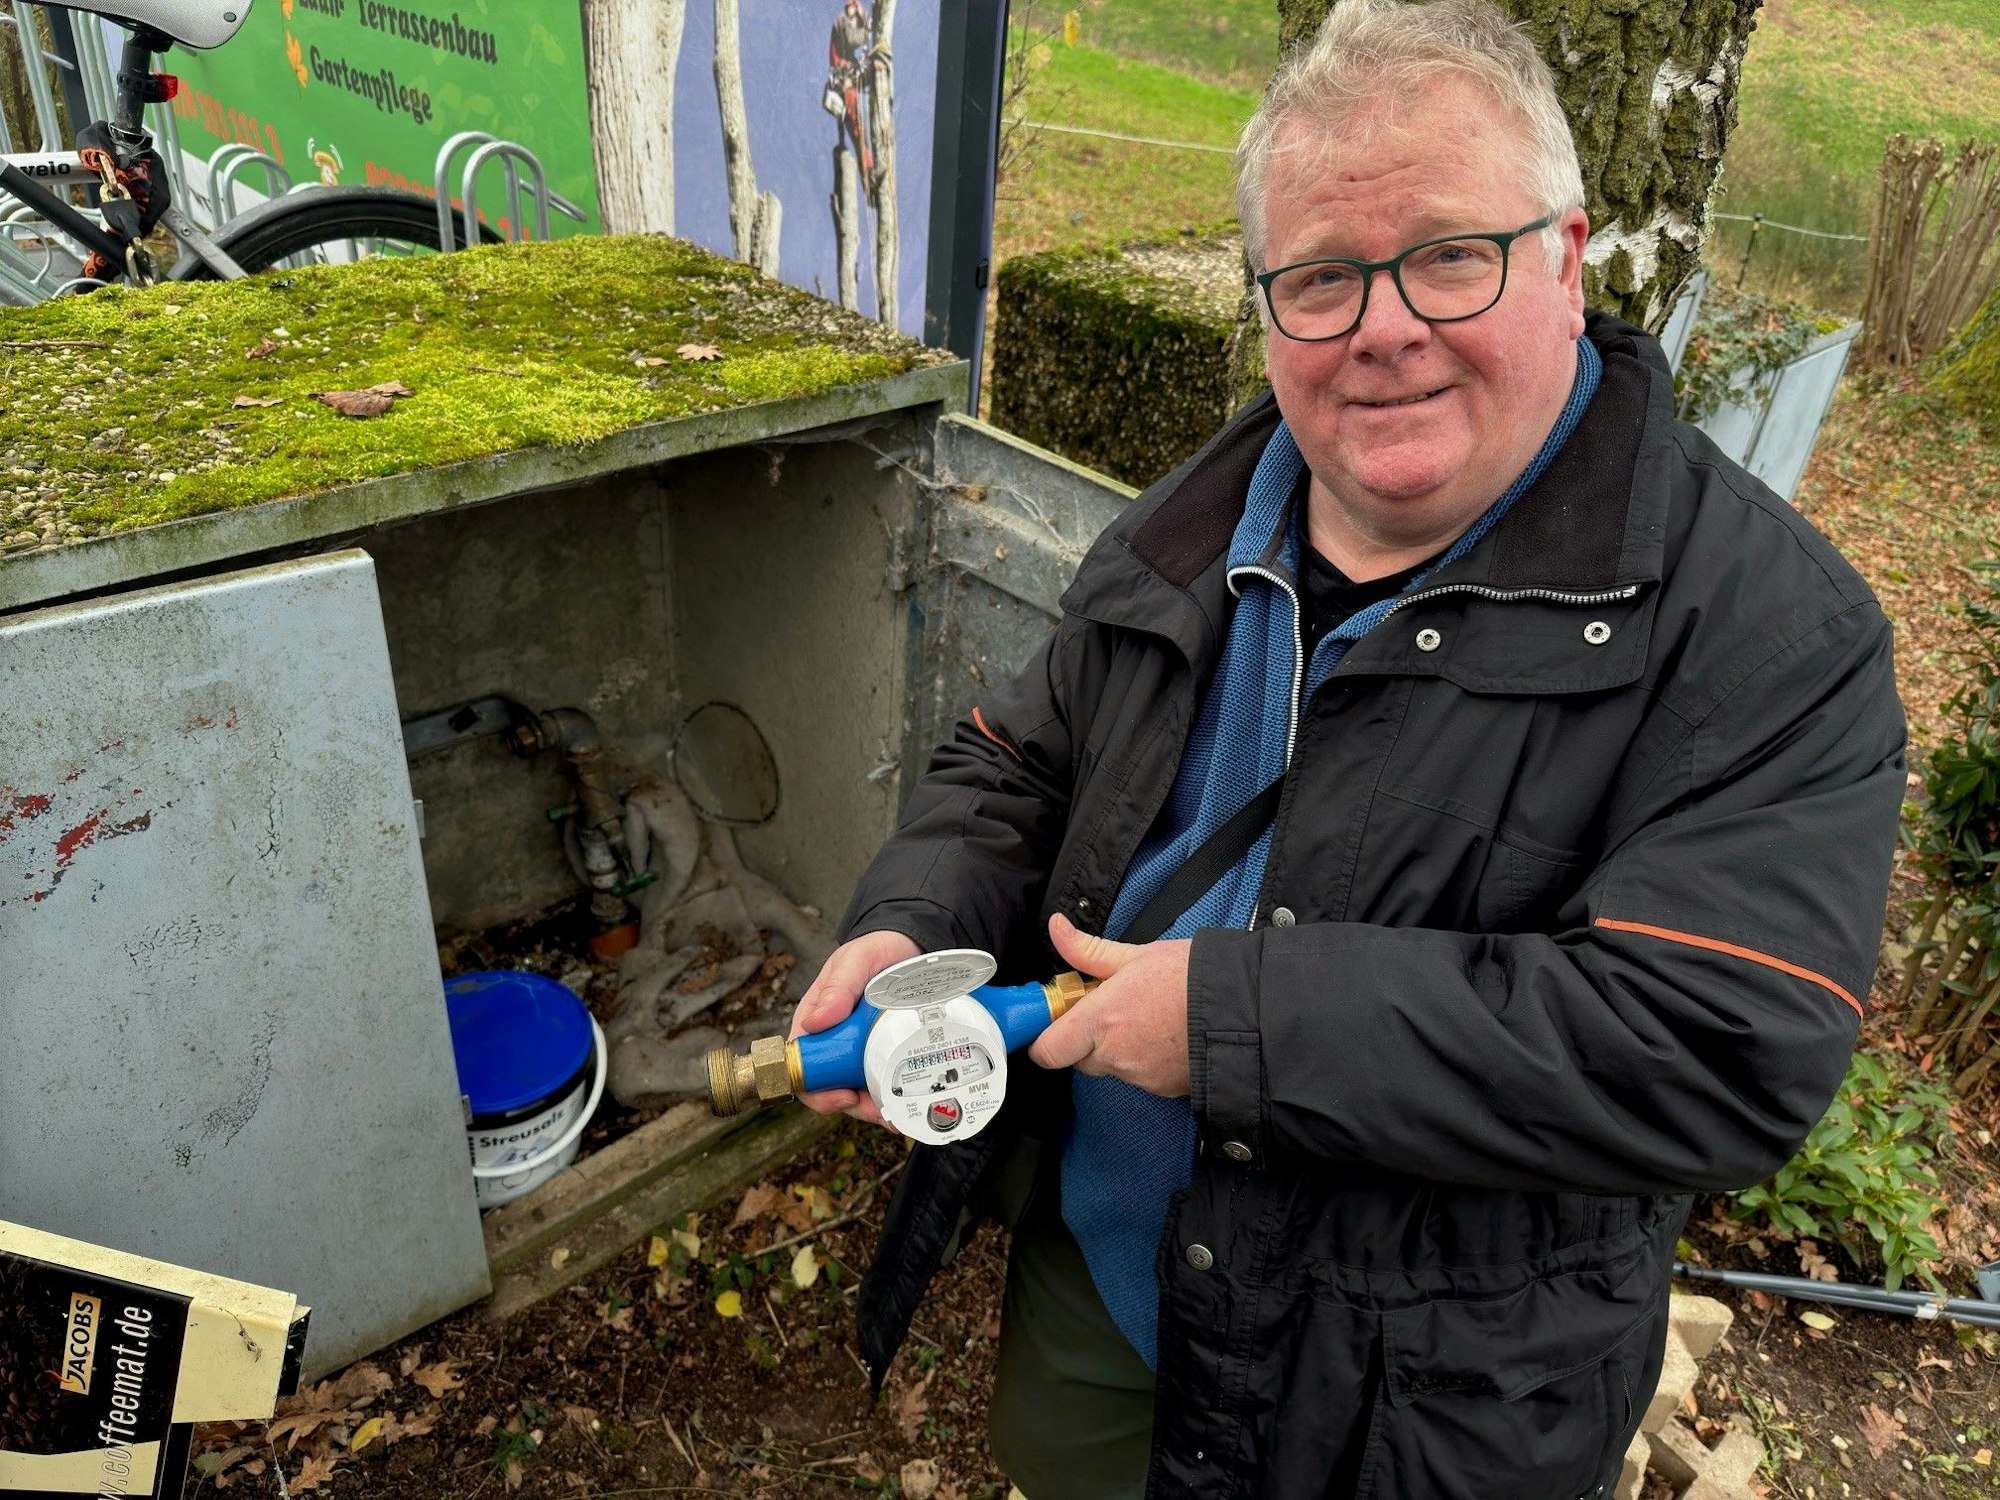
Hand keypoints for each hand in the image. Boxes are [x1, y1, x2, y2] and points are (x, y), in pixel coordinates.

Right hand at [790, 928, 921, 1128]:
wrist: (910, 945)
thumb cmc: (875, 949)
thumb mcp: (855, 961)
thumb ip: (837, 988)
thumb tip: (814, 1022)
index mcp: (815, 1022)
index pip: (802, 1067)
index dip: (817, 1091)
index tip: (843, 1096)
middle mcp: (834, 1041)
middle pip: (833, 1088)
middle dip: (856, 1107)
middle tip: (884, 1112)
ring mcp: (859, 1050)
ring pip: (860, 1091)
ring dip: (877, 1108)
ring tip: (902, 1114)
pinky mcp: (884, 1051)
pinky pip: (883, 1081)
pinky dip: (894, 1096)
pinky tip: (910, 1103)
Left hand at [1028, 912, 1191, 1096]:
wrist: (1242, 1007)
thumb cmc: (1190, 977)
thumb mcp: (1136, 955)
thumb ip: (1088, 951)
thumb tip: (1057, 929)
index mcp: (1100, 1019)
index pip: (1048, 1050)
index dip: (1045, 1040)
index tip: (1054, 1023)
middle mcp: (1114, 1054)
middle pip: (1079, 1060)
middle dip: (1087, 1040)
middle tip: (1111, 1012)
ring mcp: (1139, 1076)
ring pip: (1113, 1067)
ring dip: (1121, 1049)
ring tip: (1148, 1019)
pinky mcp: (1163, 1090)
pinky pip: (1141, 1078)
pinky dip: (1147, 1061)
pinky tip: (1166, 1037)